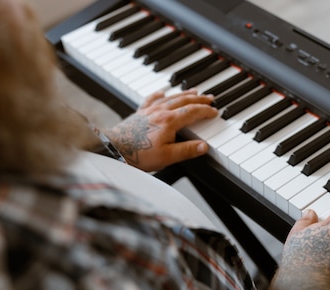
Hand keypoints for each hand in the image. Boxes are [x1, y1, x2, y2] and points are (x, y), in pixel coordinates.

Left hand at [103, 89, 217, 171]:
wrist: (115, 149)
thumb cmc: (139, 154)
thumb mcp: (167, 157)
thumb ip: (187, 150)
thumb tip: (204, 146)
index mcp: (169, 121)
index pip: (193, 111)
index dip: (206, 111)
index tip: (214, 112)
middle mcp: (160, 112)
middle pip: (184, 100)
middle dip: (199, 98)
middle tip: (210, 97)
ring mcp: (149, 111)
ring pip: (171, 97)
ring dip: (184, 94)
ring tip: (194, 91)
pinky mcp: (139, 113)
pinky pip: (152, 99)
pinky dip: (160, 94)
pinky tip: (162, 92)